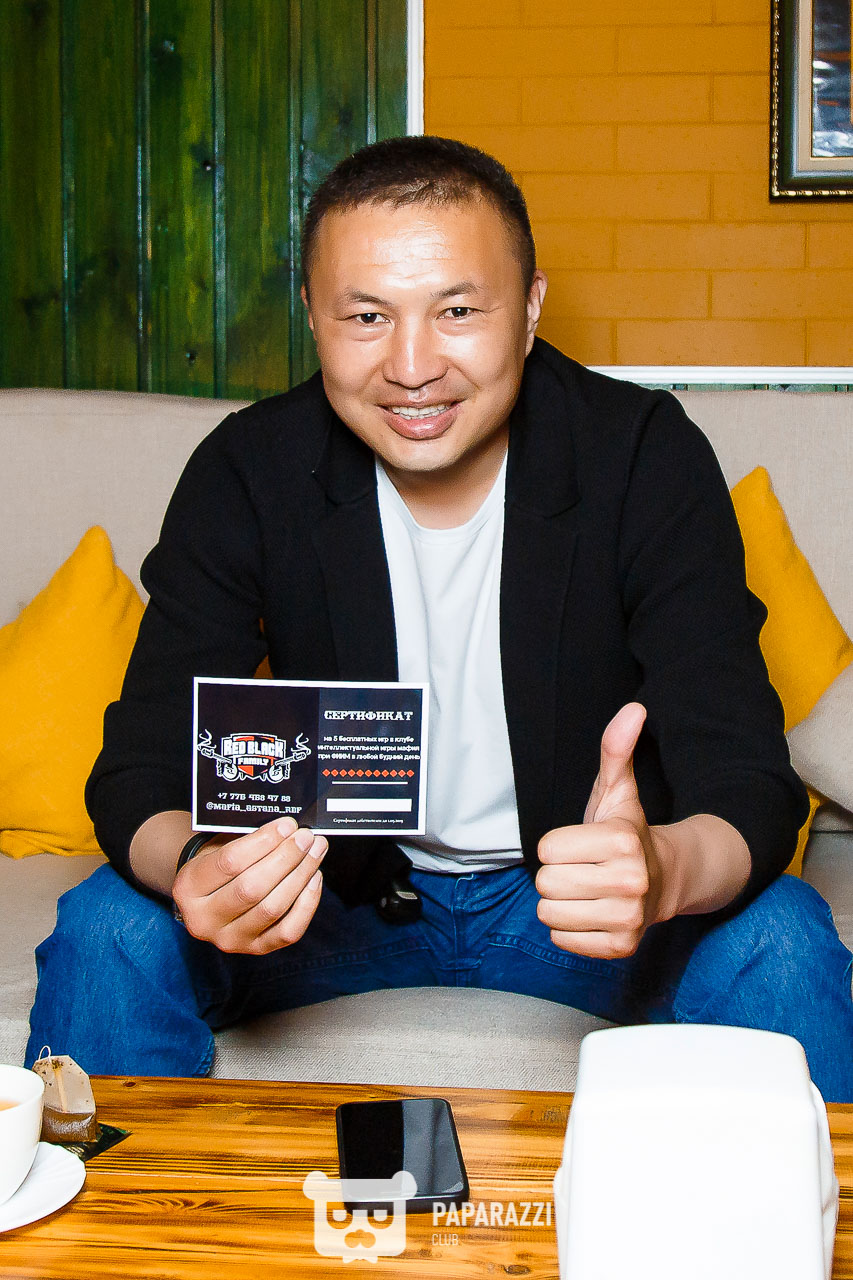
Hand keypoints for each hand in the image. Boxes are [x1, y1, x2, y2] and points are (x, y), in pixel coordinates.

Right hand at [172, 816, 326, 954]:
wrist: (209, 897)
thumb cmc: (218, 863)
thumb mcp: (219, 846)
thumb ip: (247, 838)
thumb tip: (289, 829)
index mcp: (187, 888)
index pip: (229, 863)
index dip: (263, 842)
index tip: (287, 825)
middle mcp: (203, 920)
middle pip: (251, 888)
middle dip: (285, 858)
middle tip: (306, 837)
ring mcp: (230, 940)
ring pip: (272, 909)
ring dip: (300, 876)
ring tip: (316, 851)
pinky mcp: (255, 949)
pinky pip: (288, 931)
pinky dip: (307, 903)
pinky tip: (314, 878)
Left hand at [535, 702, 663, 959]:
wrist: (666, 881)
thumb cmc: (628, 834)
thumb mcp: (618, 791)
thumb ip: (616, 750)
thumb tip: (633, 709)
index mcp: (621, 841)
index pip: (547, 848)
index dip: (557, 845)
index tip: (581, 844)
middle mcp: (629, 881)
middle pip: (546, 883)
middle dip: (557, 875)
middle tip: (582, 870)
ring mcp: (628, 917)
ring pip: (550, 914)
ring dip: (560, 904)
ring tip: (586, 891)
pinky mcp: (622, 947)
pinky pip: (563, 941)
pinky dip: (570, 930)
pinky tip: (592, 914)